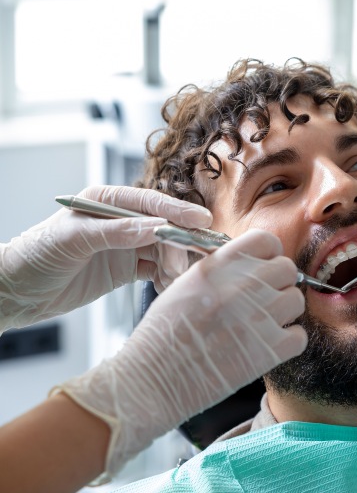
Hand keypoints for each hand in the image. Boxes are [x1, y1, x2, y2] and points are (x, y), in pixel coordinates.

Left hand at [0, 185, 211, 332]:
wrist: (17, 292)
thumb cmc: (36, 256)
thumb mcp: (73, 239)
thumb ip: (116, 232)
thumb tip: (156, 228)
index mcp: (108, 201)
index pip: (150, 202)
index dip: (177, 211)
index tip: (201, 221)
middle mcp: (121, 220)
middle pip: (165, 227)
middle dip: (178, 245)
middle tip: (181, 266)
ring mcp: (126, 245)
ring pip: (164, 250)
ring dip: (173, 265)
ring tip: (170, 282)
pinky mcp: (127, 268)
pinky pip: (157, 270)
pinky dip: (166, 278)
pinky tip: (165, 288)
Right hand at [54, 229, 306, 478]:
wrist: (151, 380)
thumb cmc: (162, 336)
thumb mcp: (185, 285)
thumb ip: (220, 270)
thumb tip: (251, 265)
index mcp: (219, 265)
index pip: (267, 240)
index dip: (268, 255)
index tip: (262, 269)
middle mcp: (243, 285)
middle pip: (287, 269)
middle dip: (277, 284)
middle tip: (261, 302)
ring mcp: (259, 317)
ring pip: (296, 300)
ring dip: (283, 313)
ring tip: (260, 326)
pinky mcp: (270, 350)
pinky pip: (299, 335)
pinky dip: (287, 342)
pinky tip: (266, 347)